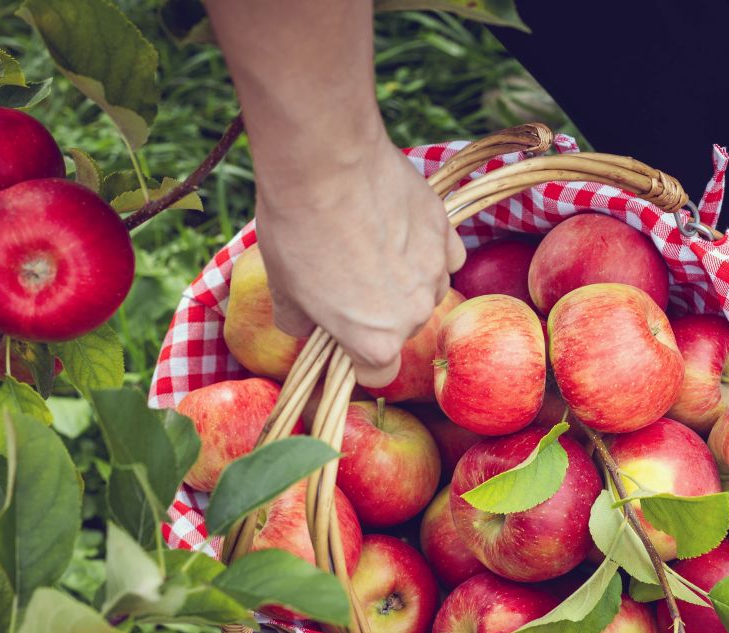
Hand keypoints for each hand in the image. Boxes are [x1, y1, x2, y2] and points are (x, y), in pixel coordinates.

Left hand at [255, 134, 465, 387]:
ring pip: (426, 290)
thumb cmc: (297, 230)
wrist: (324, 163)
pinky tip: (398, 227)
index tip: (344, 337)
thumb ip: (300, 322)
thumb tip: (304, 327)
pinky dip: (427, 248)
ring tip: (371, 244)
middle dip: (380, 312)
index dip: (358, 359)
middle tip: (348, 276)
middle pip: (402, 328)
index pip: (377, 374)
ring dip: (405, 279)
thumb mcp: (283, 289)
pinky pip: (444, 255)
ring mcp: (435, 271)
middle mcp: (413, 314)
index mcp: (373, 341)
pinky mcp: (446, 231)